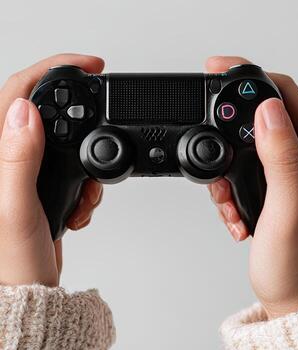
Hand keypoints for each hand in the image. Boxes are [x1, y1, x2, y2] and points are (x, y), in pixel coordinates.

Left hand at [0, 54, 105, 286]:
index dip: (51, 71)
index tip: (88, 66)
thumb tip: (25, 111)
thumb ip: (18, 157)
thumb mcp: (14, 208)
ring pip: (59, 142)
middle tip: (101, 119)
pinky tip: (77, 206)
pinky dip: (84, 184)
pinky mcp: (35, 192)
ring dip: (83, 162)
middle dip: (76, 123)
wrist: (28, 300)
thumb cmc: (9, 265)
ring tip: (82, 190)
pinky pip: (67, 169)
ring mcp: (17, 177)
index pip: (15, 94)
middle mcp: (0, 163)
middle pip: (41, 113)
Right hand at [205, 57, 297, 317]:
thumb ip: (280, 157)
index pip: (288, 94)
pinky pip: (245, 166)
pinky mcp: (282, 182)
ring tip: (234, 206)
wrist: (296, 301)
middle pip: (263, 114)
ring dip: (229, 173)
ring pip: (248, 142)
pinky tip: (238, 217)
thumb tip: (269, 109)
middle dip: (231, 138)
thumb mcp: (287, 209)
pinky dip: (231, 189)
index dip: (249, 78)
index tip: (213, 70)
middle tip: (220, 173)